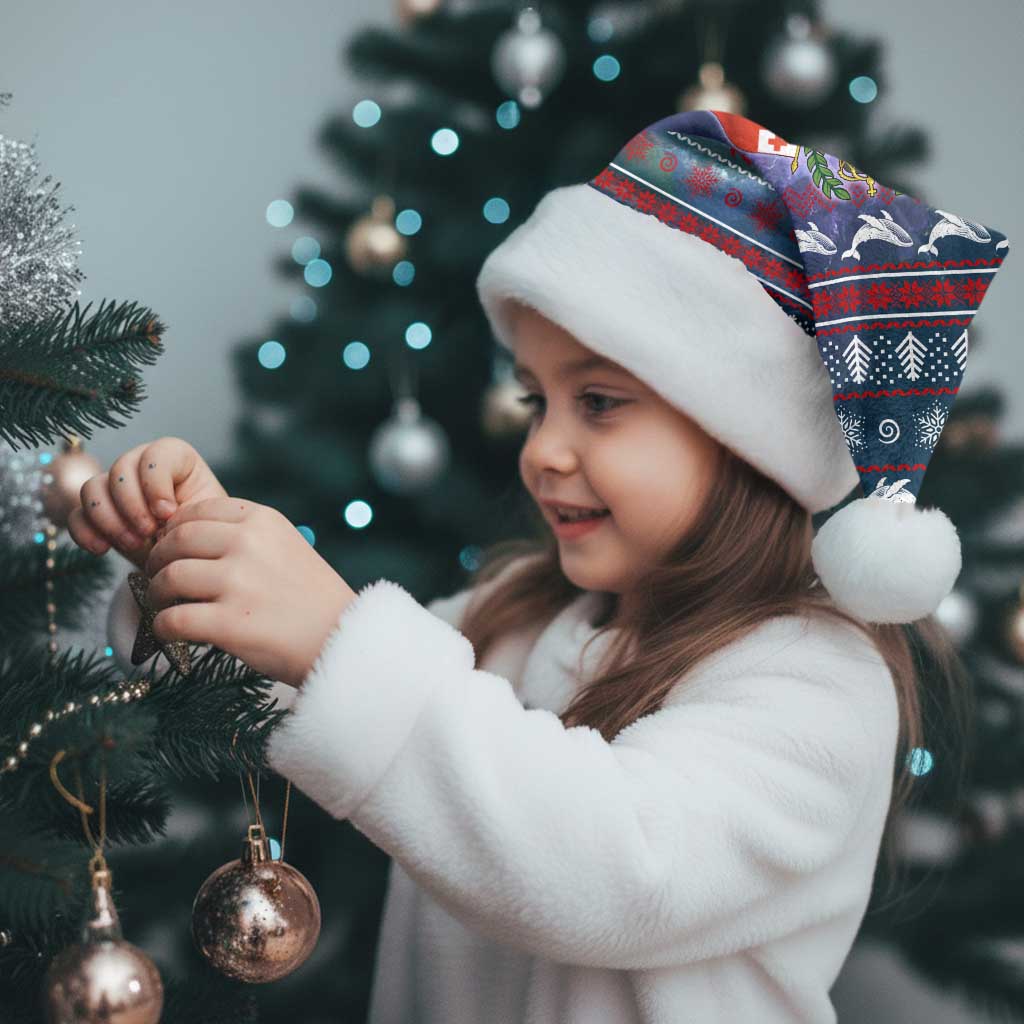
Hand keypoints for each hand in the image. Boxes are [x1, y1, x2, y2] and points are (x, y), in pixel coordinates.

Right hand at [67, 437, 227, 570]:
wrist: (188, 559)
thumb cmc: (203, 534)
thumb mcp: (206, 520)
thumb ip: (189, 510)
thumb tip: (163, 515)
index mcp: (176, 459)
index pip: (156, 454)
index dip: (156, 483)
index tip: (168, 513)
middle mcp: (141, 466)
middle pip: (120, 469)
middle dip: (132, 505)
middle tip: (148, 533)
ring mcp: (115, 488)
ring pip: (92, 488)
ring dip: (109, 519)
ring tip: (133, 544)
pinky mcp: (97, 514)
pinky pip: (76, 515)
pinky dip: (85, 532)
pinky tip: (102, 549)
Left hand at [143, 496, 357, 687]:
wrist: (343, 639)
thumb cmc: (312, 598)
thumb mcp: (287, 546)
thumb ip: (245, 536)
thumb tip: (185, 538)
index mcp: (263, 520)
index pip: (197, 511)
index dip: (175, 530)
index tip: (172, 548)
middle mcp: (248, 544)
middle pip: (176, 541)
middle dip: (158, 560)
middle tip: (157, 577)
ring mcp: (238, 583)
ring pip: (169, 578)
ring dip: (157, 594)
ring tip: (165, 605)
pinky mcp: (229, 623)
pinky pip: (172, 620)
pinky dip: (163, 628)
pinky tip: (170, 632)